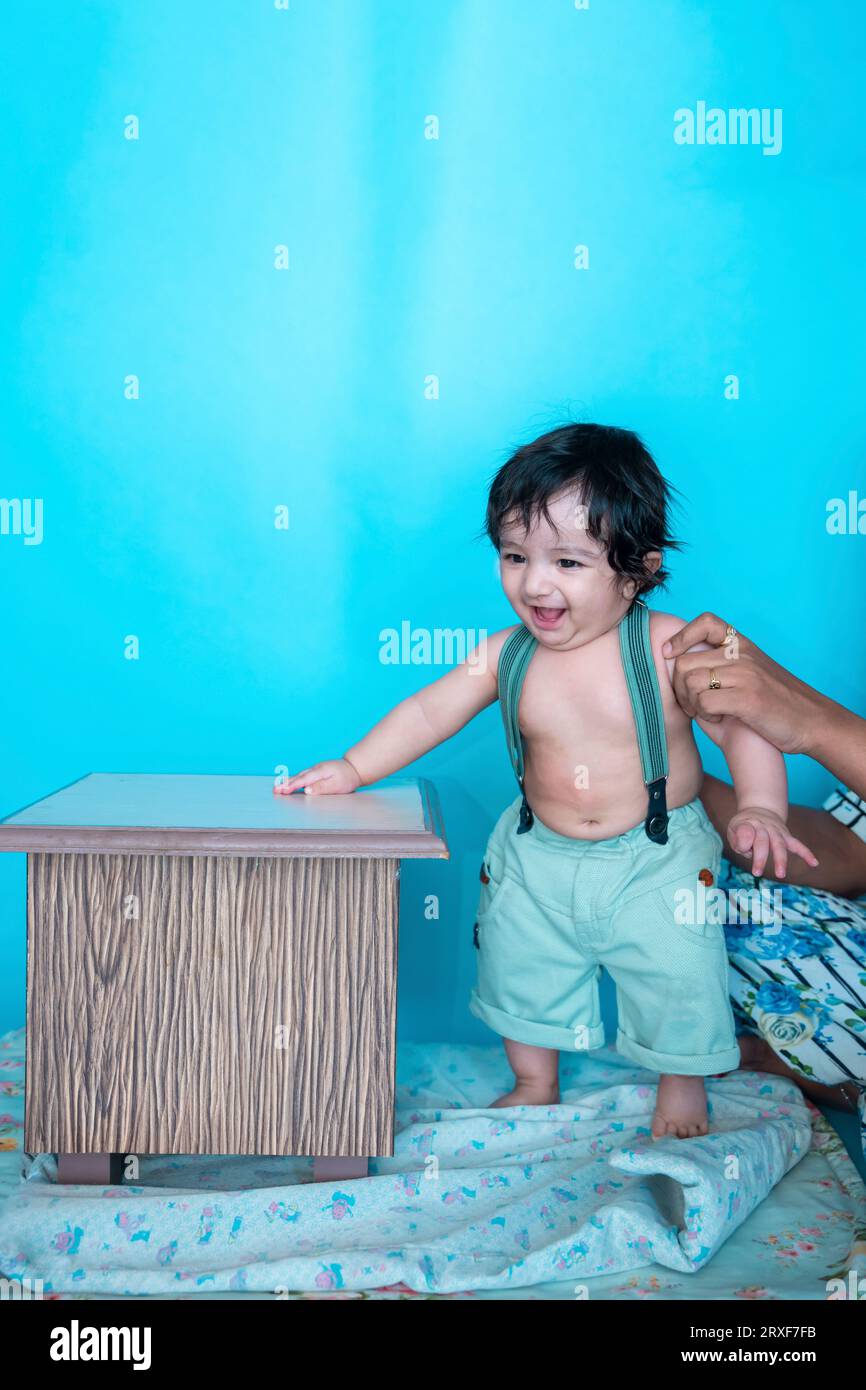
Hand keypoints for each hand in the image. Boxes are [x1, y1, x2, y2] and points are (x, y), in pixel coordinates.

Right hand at [273, 758, 361, 795]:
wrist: (354, 768)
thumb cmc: (347, 778)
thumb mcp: (337, 785)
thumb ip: (321, 788)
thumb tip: (306, 791)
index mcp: (320, 772)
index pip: (303, 780)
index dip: (292, 786)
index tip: (282, 791)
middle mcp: (316, 769)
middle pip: (298, 777)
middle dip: (286, 784)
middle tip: (275, 790)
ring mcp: (316, 769)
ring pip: (300, 775)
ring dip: (289, 781)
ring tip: (278, 788)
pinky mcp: (317, 772)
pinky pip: (303, 776)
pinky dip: (295, 779)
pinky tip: (290, 783)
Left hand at [661, 612, 822, 755]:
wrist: (812, 721)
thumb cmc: (773, 704)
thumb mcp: (747, 676)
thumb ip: (717, 669)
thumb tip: (676, 672)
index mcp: (742, 645)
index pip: (706, 621)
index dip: (681, 636)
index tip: (669, 654)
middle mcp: (742, 654)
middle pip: (684, 661)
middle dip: (678, 687)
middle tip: (692, 704)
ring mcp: (746, 674)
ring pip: (690, 681)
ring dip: (691, 703)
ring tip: (708, 712)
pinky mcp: (748, 697)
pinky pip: (704, 701)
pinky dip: (705, 715)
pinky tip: (721, 718)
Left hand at [726, 805, 818, 877]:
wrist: (760, 810)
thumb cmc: (745, 825)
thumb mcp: (734, 827)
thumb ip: (737, 837)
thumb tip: (747, 847)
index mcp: (750, 824)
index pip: (746, 834)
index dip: (743, 843)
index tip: (742, 849)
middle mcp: (765, 827)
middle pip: (763, 842)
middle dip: (760, 857)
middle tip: (756, 872)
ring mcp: (778, 832)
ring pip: (780, 845)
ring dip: (781, 859)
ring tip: (781, 874)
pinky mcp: (787, 837)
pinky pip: (798, 845)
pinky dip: (806, 853)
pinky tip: (815, 863)